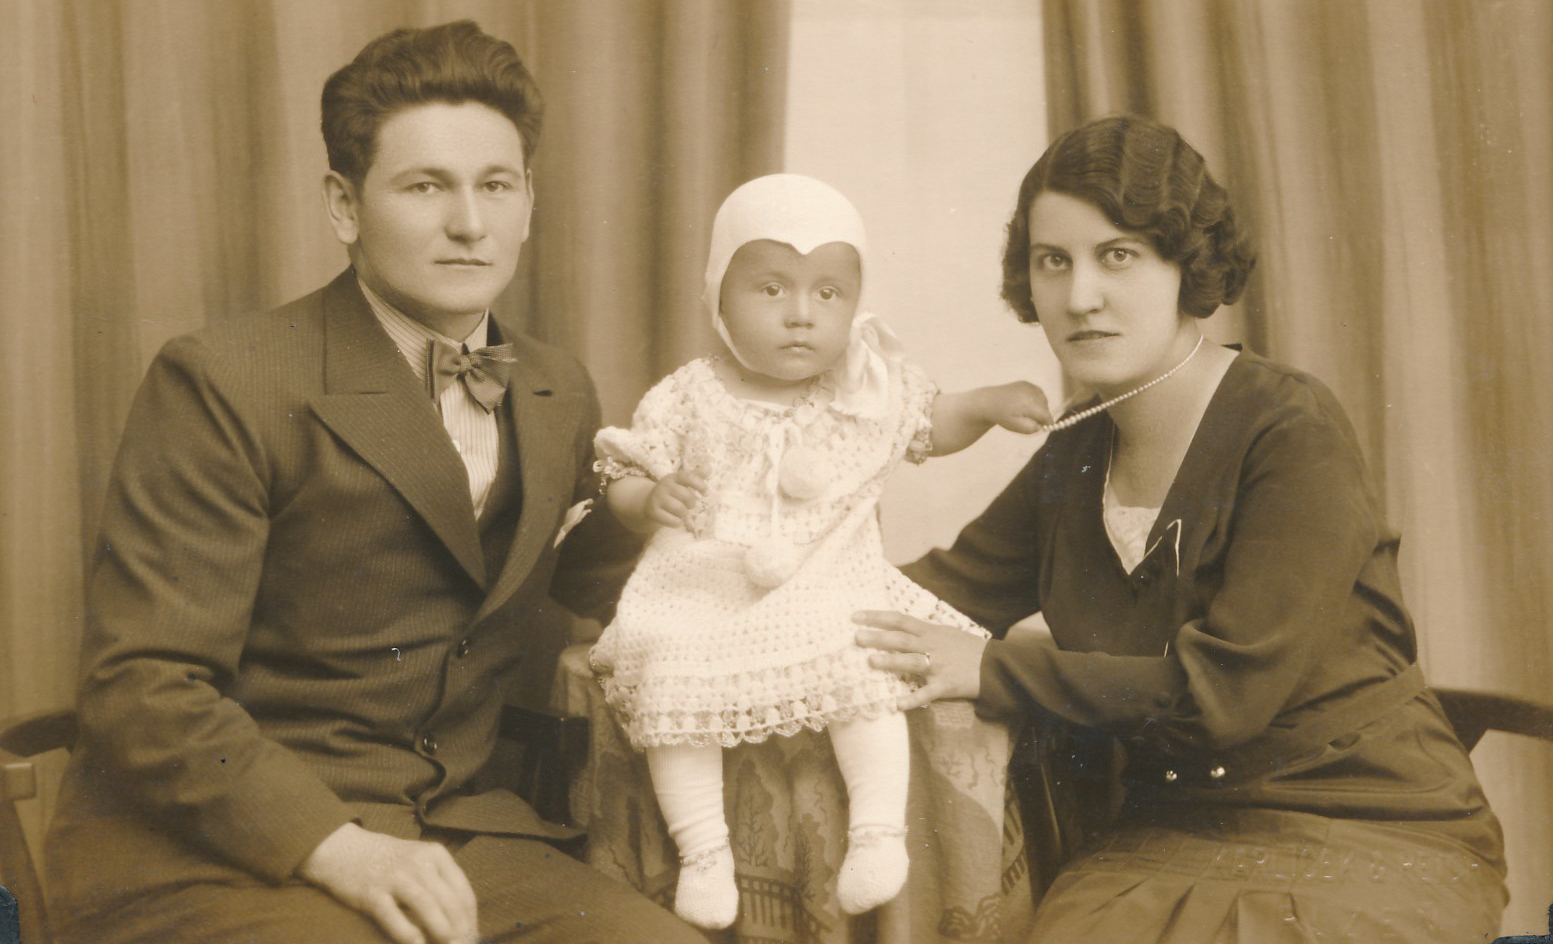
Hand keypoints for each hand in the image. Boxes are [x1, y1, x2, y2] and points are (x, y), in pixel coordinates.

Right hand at [298, 823, 478, 943]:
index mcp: (436, 854)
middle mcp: (419, 863)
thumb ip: (439, 882)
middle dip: (460, 928)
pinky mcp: (372, 893)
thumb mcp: (420, 860)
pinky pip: (394, 917)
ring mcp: (395, 877)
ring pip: (426, 906)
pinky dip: (408, 934)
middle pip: (448, 900)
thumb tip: (461, 919)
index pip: (463, 890)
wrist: (343, 849)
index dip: (470, 918)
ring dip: (441, 930)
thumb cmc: (389, 860)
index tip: (472, 936)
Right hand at [642, 470, 706, 529]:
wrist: (648, 501)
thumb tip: (709, 468)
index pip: (688, 477)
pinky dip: (677, 523)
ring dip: (684, 514)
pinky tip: (675, 520)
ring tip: (682, 512)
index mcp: (673, 477)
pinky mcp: (653, 512)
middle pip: (687, 496)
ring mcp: (658, 499)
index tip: (705, 493)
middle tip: (689, 505)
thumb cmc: (671, 491)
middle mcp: (664, 486)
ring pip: (680, 510)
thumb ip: (696, 476)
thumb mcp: (682, 482)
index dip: (699, 484)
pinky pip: (672, 521)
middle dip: (691, 503)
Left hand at [853, 610, 988, 709]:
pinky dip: (913, 699)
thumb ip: (924, 630)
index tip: (856, 616)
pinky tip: (898, 704)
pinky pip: (927, 694)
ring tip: (871, 662)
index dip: (877, 617)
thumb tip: (900, 626)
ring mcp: (939, 666)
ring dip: (891, 662)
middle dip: (878, 638)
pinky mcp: (946, 685)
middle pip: (901, 640)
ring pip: (911, 662)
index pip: (899, 620)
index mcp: (930, 631)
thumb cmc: (968, 648)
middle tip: (856, 637)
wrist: (994, 665)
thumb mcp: (946, 632)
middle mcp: (932, 646)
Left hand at [986, 381, 1052, 433]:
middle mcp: (1030, 392)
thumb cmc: (1002, 416)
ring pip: (1043, 399)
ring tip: (1026, 412)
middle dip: (1042, 415)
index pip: (1046, 415)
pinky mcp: (1026, 383)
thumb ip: (1032, 428)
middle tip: (1030, 420)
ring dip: (1040, 407)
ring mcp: (1028, 386)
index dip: (1048, 423)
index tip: (1046, 427)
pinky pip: (1038, 392)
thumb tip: (1042, 426)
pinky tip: (1026, 403)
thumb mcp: (1016, 427)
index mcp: (1028, 404)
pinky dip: (1036, 398)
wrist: (988, 402)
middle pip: (1045, 407)